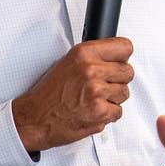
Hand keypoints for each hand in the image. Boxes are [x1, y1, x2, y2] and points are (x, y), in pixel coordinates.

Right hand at [11, 38, 133, 151]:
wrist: (35, 118)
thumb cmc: (48, 93)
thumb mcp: (67, 62)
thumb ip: (92, 57)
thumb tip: (115, 57)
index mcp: (84, 53)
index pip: (125, 47)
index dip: (123, 56)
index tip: (119, 61)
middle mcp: (91, 70)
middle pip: (128, 71)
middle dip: (118, 79)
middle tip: (103, 84)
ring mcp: (97, 92)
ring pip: (125, 92)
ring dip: (113, 98)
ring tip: (94, 99)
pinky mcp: (100, 113)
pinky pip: (118, 111)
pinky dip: (108, 114)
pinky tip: (93, 110)